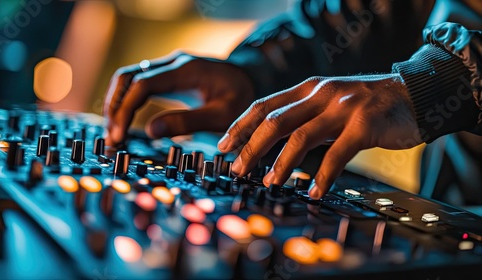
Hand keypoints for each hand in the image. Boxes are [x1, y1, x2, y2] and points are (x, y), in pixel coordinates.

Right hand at [103, 51, 254, 144]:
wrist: (251, 79)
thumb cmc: (240, 97)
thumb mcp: (222, 115)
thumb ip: (188, 122)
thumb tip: (150, 131)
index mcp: (185, 70)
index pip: (142, 84)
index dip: (125, 109)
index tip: (119, 135)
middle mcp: (173, 63)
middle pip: (128, 77)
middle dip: (114, 107)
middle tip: (113, 137)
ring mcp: (169, 67)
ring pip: (129, 78)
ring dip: (117, 103)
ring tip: (115, 133)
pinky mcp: (167, 75)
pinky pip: (138, 83)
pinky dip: (127, 101)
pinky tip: (125, 121)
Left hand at [217, 74, 420, 198]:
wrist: (413, 94)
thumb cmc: (366, 105)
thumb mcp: (329, 103)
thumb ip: (303, 117)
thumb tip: (270, 143)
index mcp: (308, 89)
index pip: (264, 106)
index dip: (240, 126)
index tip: (223, 146)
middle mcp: (321, 94)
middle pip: (274, 121)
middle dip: (251, 147)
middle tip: (237, 169)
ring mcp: (342, 108)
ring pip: (300, 137)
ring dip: (281, 163)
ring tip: (269, 183)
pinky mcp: (364, 124)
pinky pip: (337, 154)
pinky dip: (323, 176)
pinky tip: (315, 192)